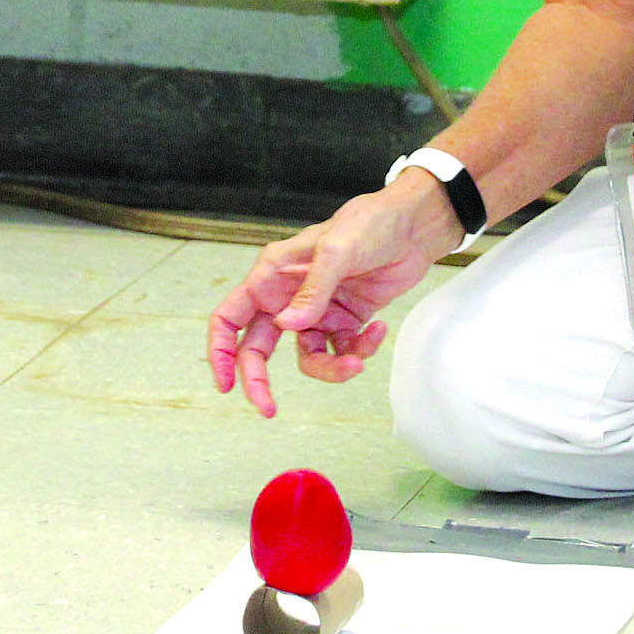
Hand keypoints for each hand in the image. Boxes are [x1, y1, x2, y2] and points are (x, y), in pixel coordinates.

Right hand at [206, 180, 454, 416]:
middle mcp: (288, 296)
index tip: (225, 384)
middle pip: (260, 349)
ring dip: (331, 368)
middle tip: (269, 410)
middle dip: (261, 381)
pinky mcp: (346, 320)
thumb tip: (287, 326)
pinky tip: (378, 329)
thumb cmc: (369, 224)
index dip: (220, 351)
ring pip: (308, 358)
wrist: (413, 227)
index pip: (230, 317)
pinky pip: (342, 350)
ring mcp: (317, 311)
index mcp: (272, 275)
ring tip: (357, 363)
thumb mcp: (336, 250)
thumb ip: (312, 291)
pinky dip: (360, 349)